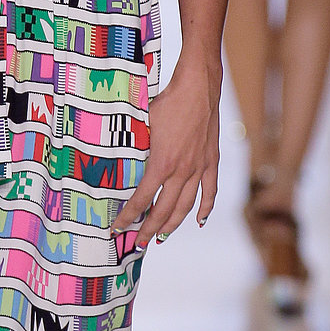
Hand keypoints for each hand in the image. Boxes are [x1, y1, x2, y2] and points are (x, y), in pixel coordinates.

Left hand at [114, 52, 220, 244]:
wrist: (198, 87)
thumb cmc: (167, 101)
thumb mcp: (143, 125)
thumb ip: (135, 148)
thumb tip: (119, 162)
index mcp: (161, 164)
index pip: (141, 200)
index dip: (128, 217)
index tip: (117, 229)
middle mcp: (182, 171)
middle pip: (164, 210)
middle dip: (149, 230)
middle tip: (138, 243)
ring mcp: (199, 167)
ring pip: (186, 206)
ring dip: (173, 224)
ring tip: (162, 237)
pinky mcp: (211, 161)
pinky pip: (210, 191)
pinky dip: (205, 208)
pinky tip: (198, 221)